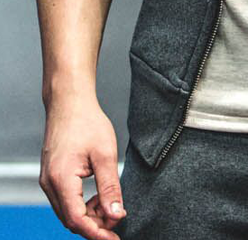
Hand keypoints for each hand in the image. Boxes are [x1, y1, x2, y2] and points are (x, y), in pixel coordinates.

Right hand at [39, 95, 126, 238]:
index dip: (97, 232)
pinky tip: (98, 198)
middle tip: (118, 220)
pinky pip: (65, 201)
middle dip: (95, 225)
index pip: (77, 220)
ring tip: (111, 207)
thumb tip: (116, 214)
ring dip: (89, 216)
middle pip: (71, 220)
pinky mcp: (51, 176)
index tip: (115, 237)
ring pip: (68, 212)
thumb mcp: (105, 154)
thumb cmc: (87, 122)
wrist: (69, 102)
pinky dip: (82, 205)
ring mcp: (48, 181)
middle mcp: (49, 184)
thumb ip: (110, 187)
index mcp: (61, 180)